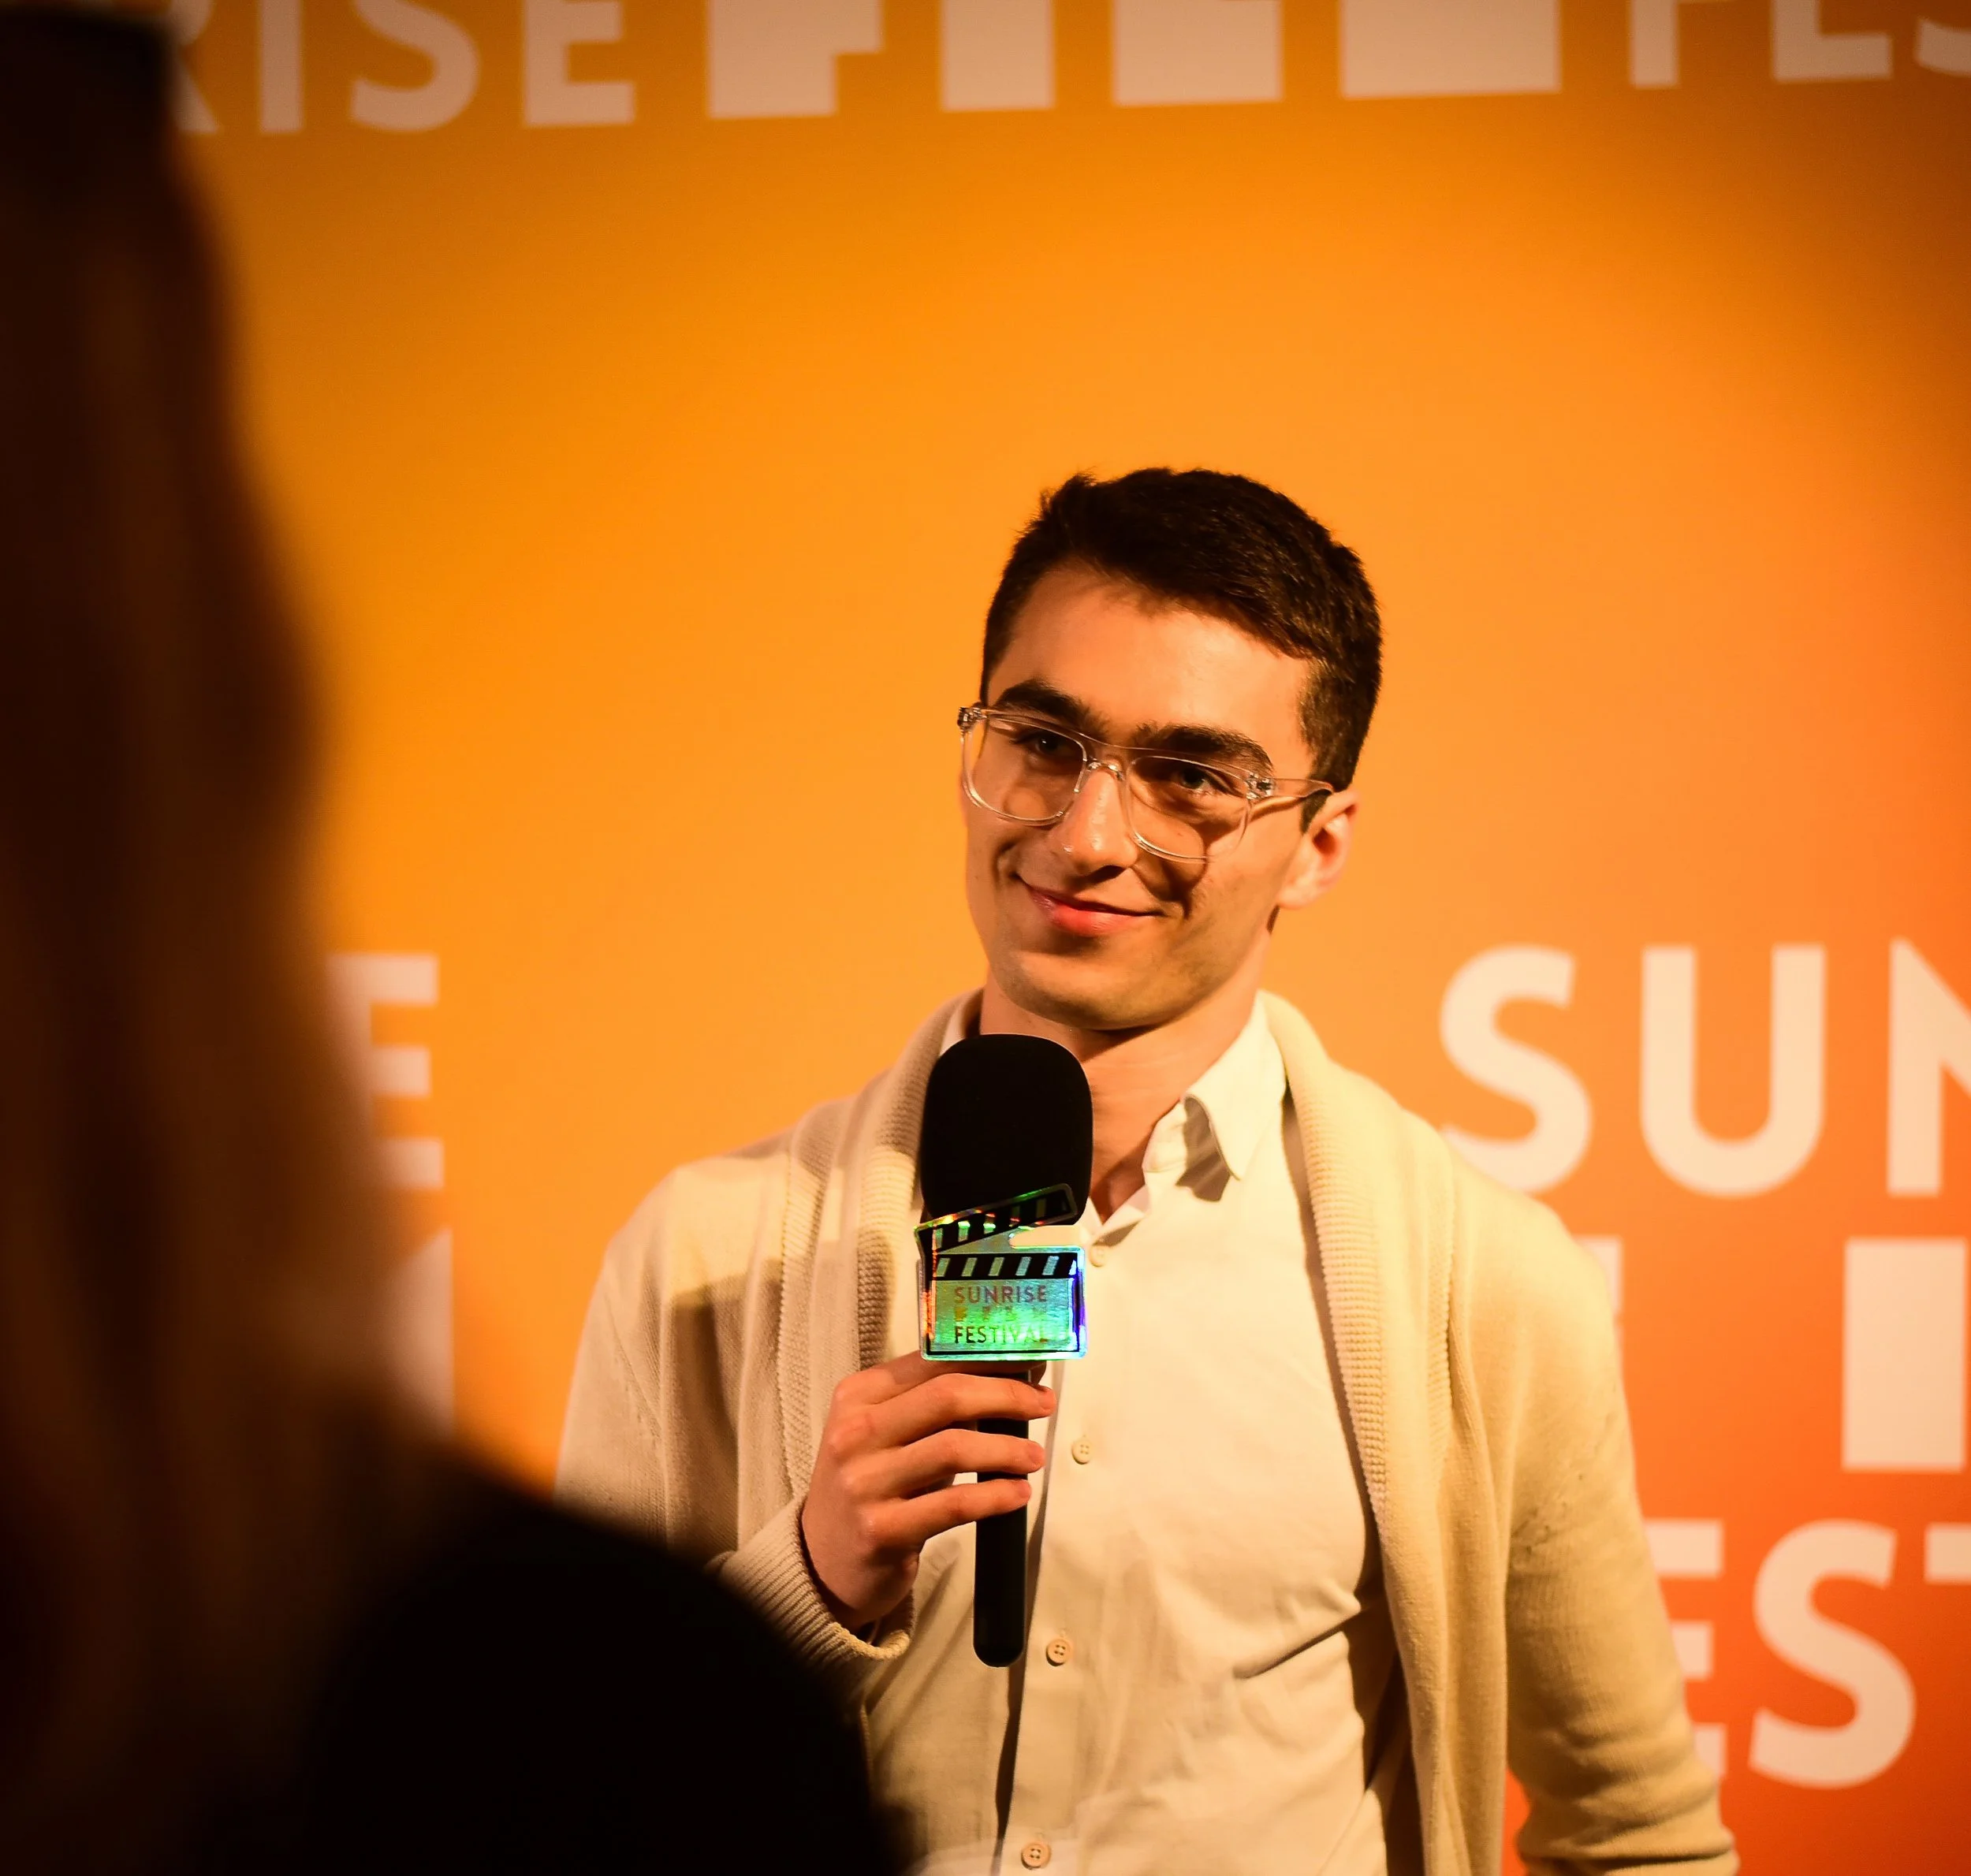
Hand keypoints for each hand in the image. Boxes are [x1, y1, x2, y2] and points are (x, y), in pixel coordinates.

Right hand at [799, 1353, 1054, 1632]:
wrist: (823, 1560)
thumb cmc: (871, 1484)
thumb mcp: (886, 1433)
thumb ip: (935, 1405)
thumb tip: (1013, 1376)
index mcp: (858, 1395)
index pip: (933, 1361)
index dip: (989, 1356)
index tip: (1030, 1359)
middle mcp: (855, 1432)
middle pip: (947, 1396)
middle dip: (1007, 1395)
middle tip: (1043, 1404)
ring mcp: (864, 1482)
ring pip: (954, 1448)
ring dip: (1007, 1449)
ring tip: (1034, 1456)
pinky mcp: (881, 1530)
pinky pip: (954, 1505)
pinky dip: (996, 1496)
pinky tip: (1018, 1493)